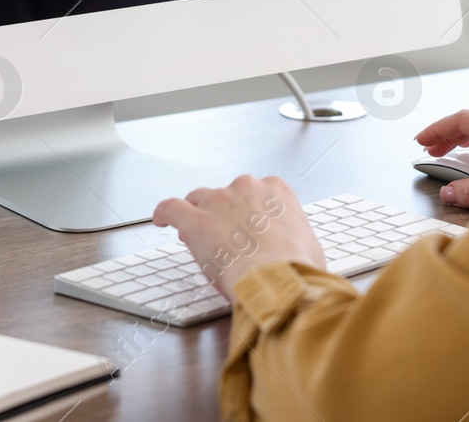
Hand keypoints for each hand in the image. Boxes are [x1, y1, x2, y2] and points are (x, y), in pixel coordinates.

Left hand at [152, 175, 324, 298]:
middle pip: (226, 195)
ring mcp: (219, 201)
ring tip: (193, 232)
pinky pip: (171, 208)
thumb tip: (297, 250)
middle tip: (221, 236)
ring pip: (198, 198)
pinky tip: (160, 220)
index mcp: (276, 191)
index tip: (244, 225)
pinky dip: (163, 212)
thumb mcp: (309, 246)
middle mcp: (247, 188)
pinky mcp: (195, 220)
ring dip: (196, 213)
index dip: (246, 211)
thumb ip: (296, 238)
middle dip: (221, 213)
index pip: (256, 192)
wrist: (278, 280)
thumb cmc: (296, 268)